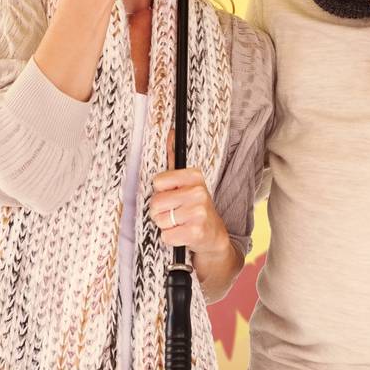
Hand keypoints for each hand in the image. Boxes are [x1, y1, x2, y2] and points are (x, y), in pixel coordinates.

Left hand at [149, 127, 232, 260]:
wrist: (214, 237)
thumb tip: (170, 131)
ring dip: (166, 226)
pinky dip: (171, 239)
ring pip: (160, 220)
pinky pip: (166, 236)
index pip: (158, 182)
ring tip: (181, 224)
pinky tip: (184, 235)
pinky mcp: (196, 232)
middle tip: (176, 214)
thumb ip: (174, 158)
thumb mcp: (187, 183)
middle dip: (161, 212)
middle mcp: (199, 191)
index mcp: (194, 176)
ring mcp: (199, 212)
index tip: (174, 196)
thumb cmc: (195, 208)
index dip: (161, 192)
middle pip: (156, 202)